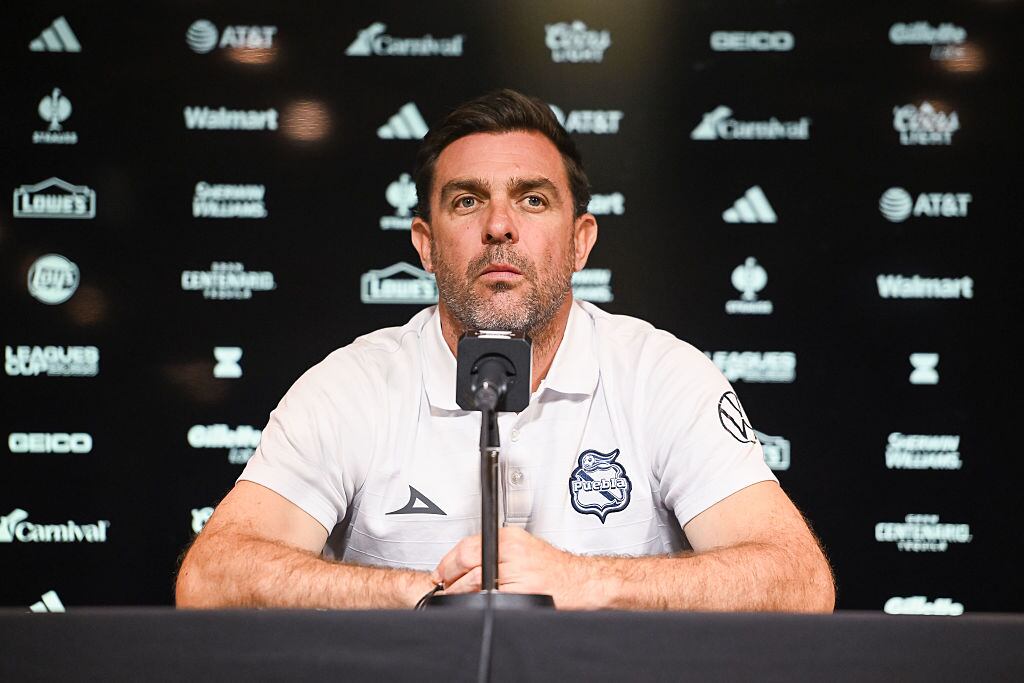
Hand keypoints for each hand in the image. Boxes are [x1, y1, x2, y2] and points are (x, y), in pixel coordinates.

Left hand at [431, 527, 606, 608]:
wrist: (582, 582)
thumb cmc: (556, 570)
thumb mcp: (525, 549)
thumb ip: (499, 551)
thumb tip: (468, 561)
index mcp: (510, 538)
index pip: (467, 545)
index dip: (448, 561)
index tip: (442, 570)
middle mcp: (512, 551)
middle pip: (466, 560)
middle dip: (449, 575)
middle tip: (443, 584)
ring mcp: (515, 572)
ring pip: (473, 581)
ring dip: (458, 591)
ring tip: (456, 595)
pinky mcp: (520, 592)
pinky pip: (489, 599)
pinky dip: (478, 603)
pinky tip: (477, 603)